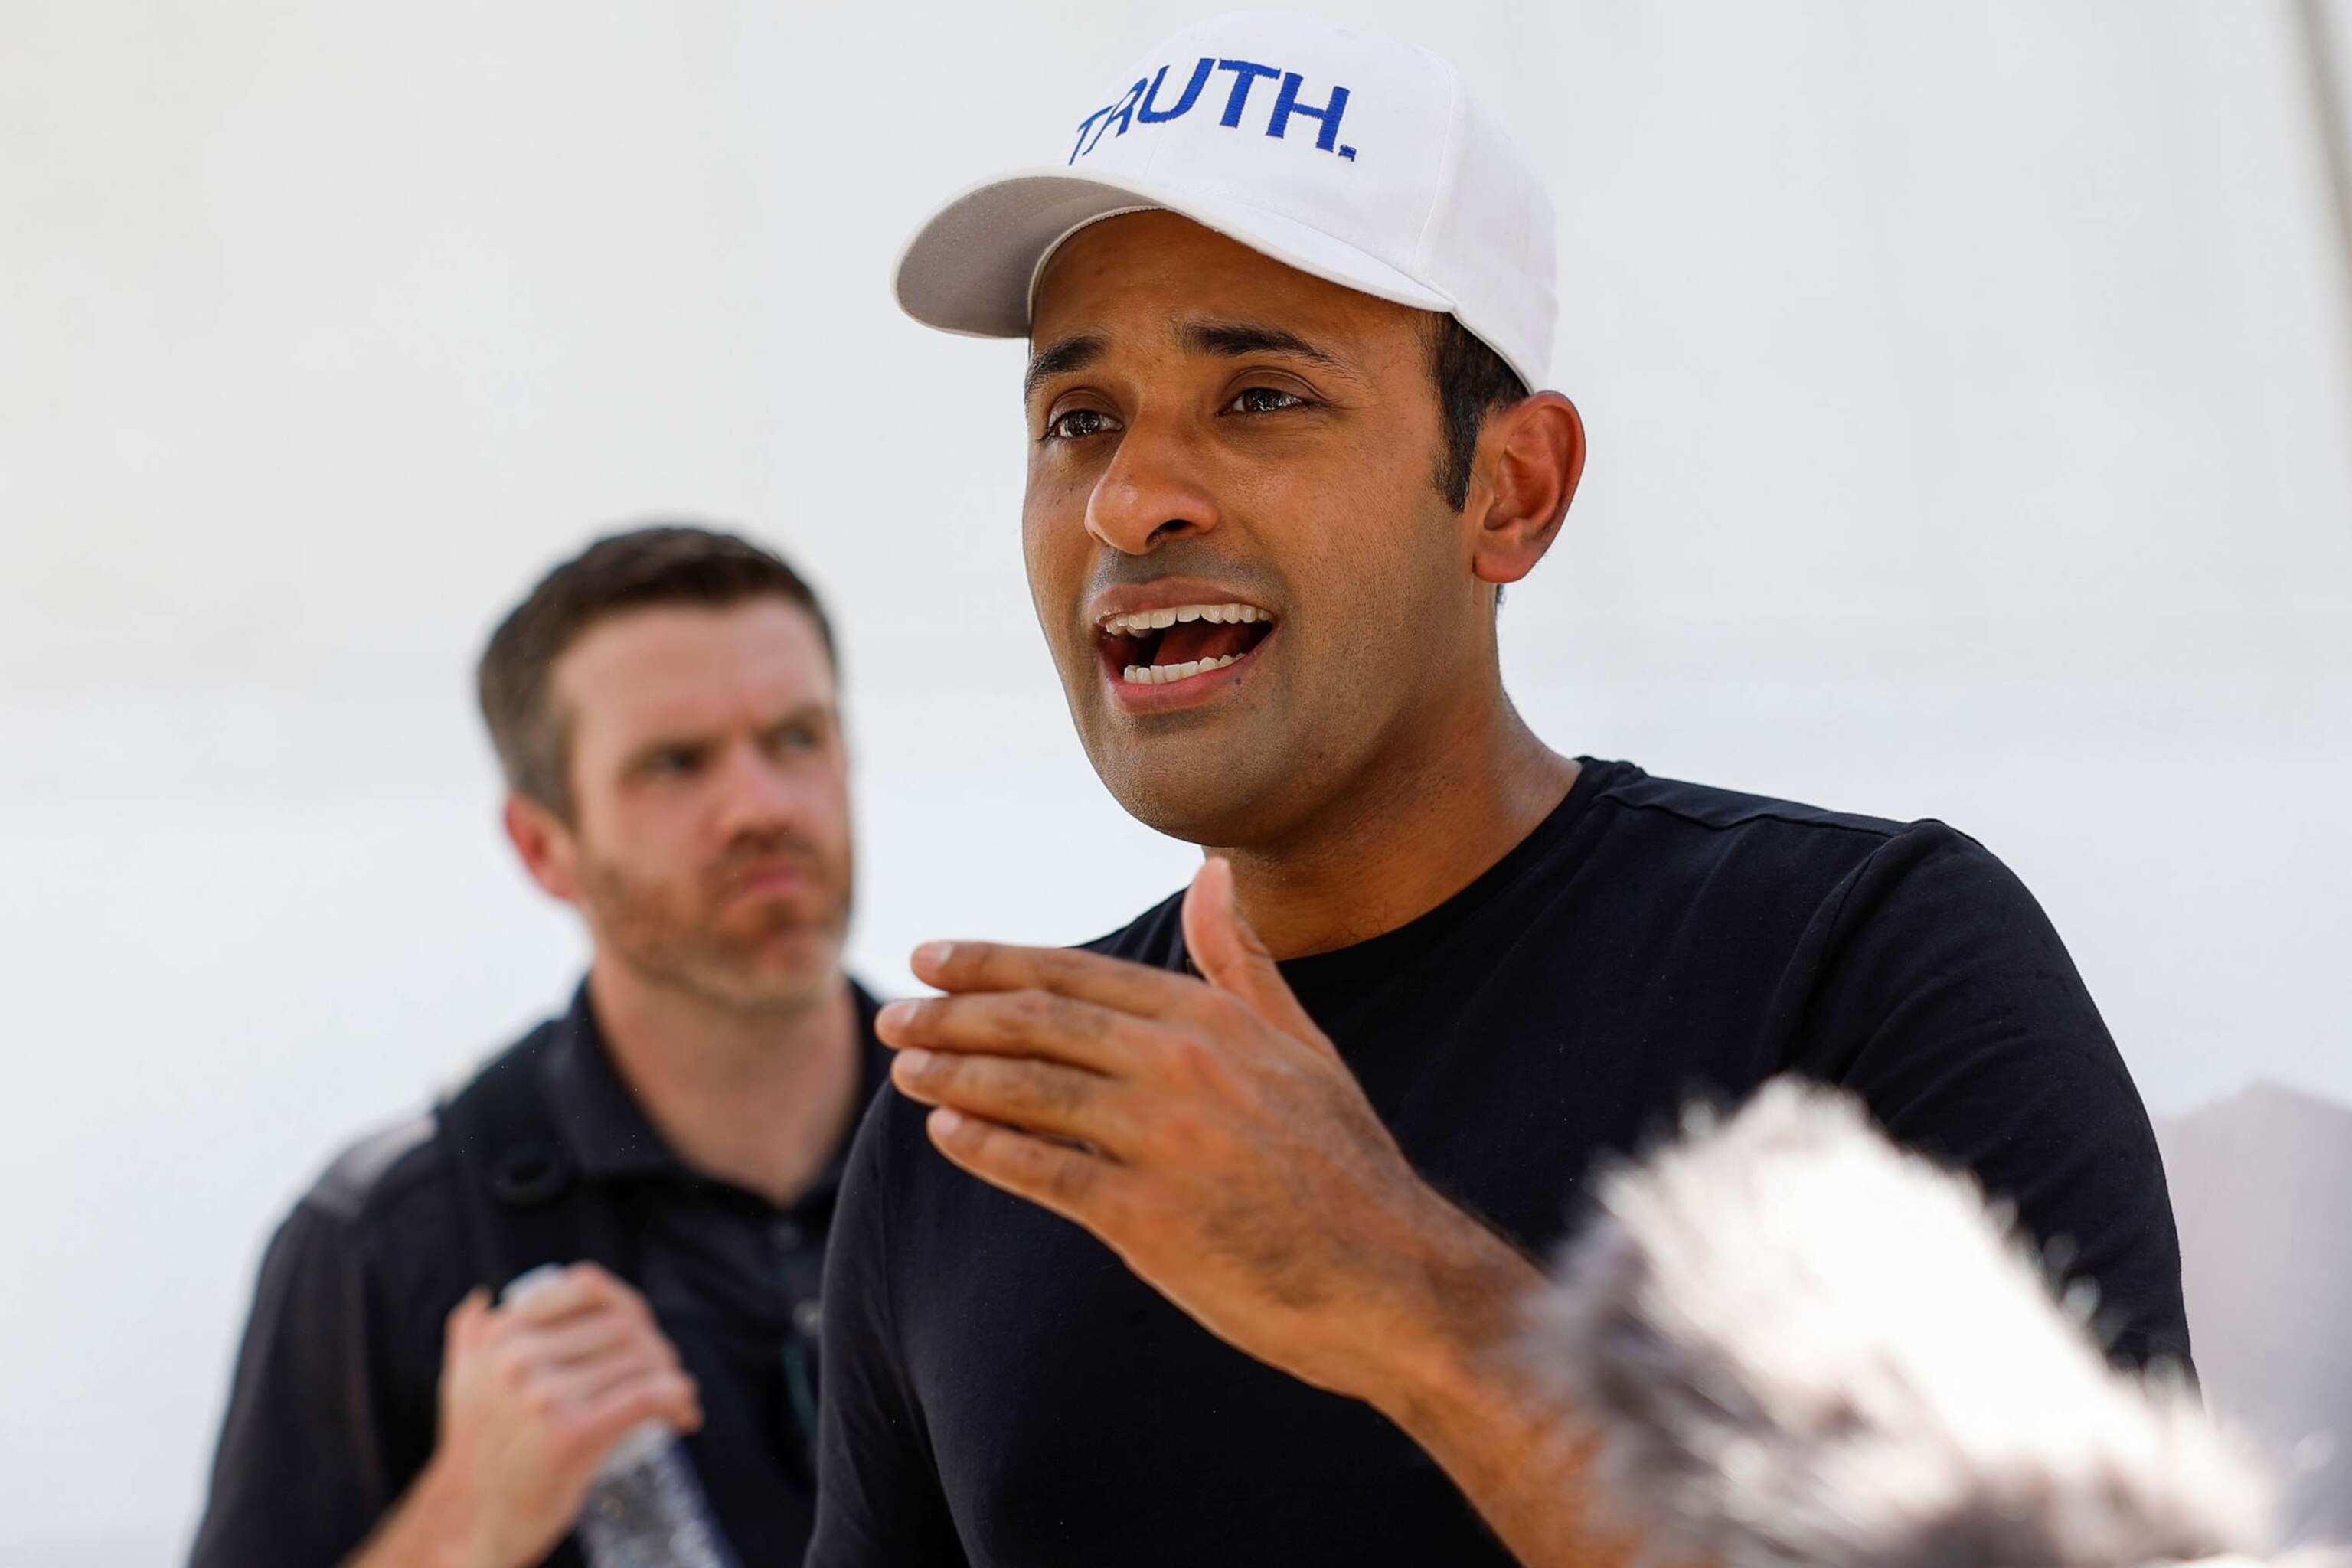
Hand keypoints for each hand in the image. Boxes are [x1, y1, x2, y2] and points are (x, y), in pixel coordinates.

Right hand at [385, 1264, 700, 1567]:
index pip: (587, 1288)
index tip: (641, 1333)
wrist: (469, 1521)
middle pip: (621, 1327)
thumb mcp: (460, 1381)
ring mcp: (544, 1394)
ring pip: (639, 1361)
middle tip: (666, 1374)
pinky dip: (676, 1399)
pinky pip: (646, 1397)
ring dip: (671, 1377)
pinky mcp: (572, 1433)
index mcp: (499, 1333)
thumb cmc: (477, 1452)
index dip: (628, 1305)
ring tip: (676, 1400)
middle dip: (655, 1348)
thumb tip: (488, 1295)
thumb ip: (470, 1333)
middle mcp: (518, 1357)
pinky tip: (684, 1413)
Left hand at [877, 857, 1538, 1409]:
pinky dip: (988, 1150)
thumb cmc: (1346, 1164)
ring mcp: (1165, 1141)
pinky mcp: (1151, 1217)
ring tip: (905, 1070)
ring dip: (956, 1076)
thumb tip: (1211, 875)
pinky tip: (948, 1136)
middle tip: (894, 1014)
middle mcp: (1184, 1067)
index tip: (931, 957)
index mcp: (1213, 1021)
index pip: (1076, 975)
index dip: (993, 962)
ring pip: (1031, 1090)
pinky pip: (1047, 1172)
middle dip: (953, 1014)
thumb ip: (1242, 963)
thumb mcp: (1303, 1046)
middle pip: (1038, 1022)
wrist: (1393, 1279)